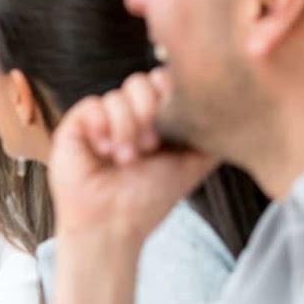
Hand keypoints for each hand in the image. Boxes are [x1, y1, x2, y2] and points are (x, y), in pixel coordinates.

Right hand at [48, 68, 217, 244]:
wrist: (114, 222)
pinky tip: (104, 152)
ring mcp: (101, 119)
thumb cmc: (152, 197)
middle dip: (149, 112)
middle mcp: (128, 114)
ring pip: (117, 95)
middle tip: (151, 146)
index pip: (164, 81)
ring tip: (126, 159)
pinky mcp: (76, 124)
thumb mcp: (193, 162)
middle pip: (141, 81)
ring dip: (126, 128)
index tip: (174, 129)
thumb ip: (209, 133)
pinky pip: (92, 104)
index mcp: (155, 119)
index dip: (171, 96)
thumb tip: (228, 104)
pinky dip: (102, 127)